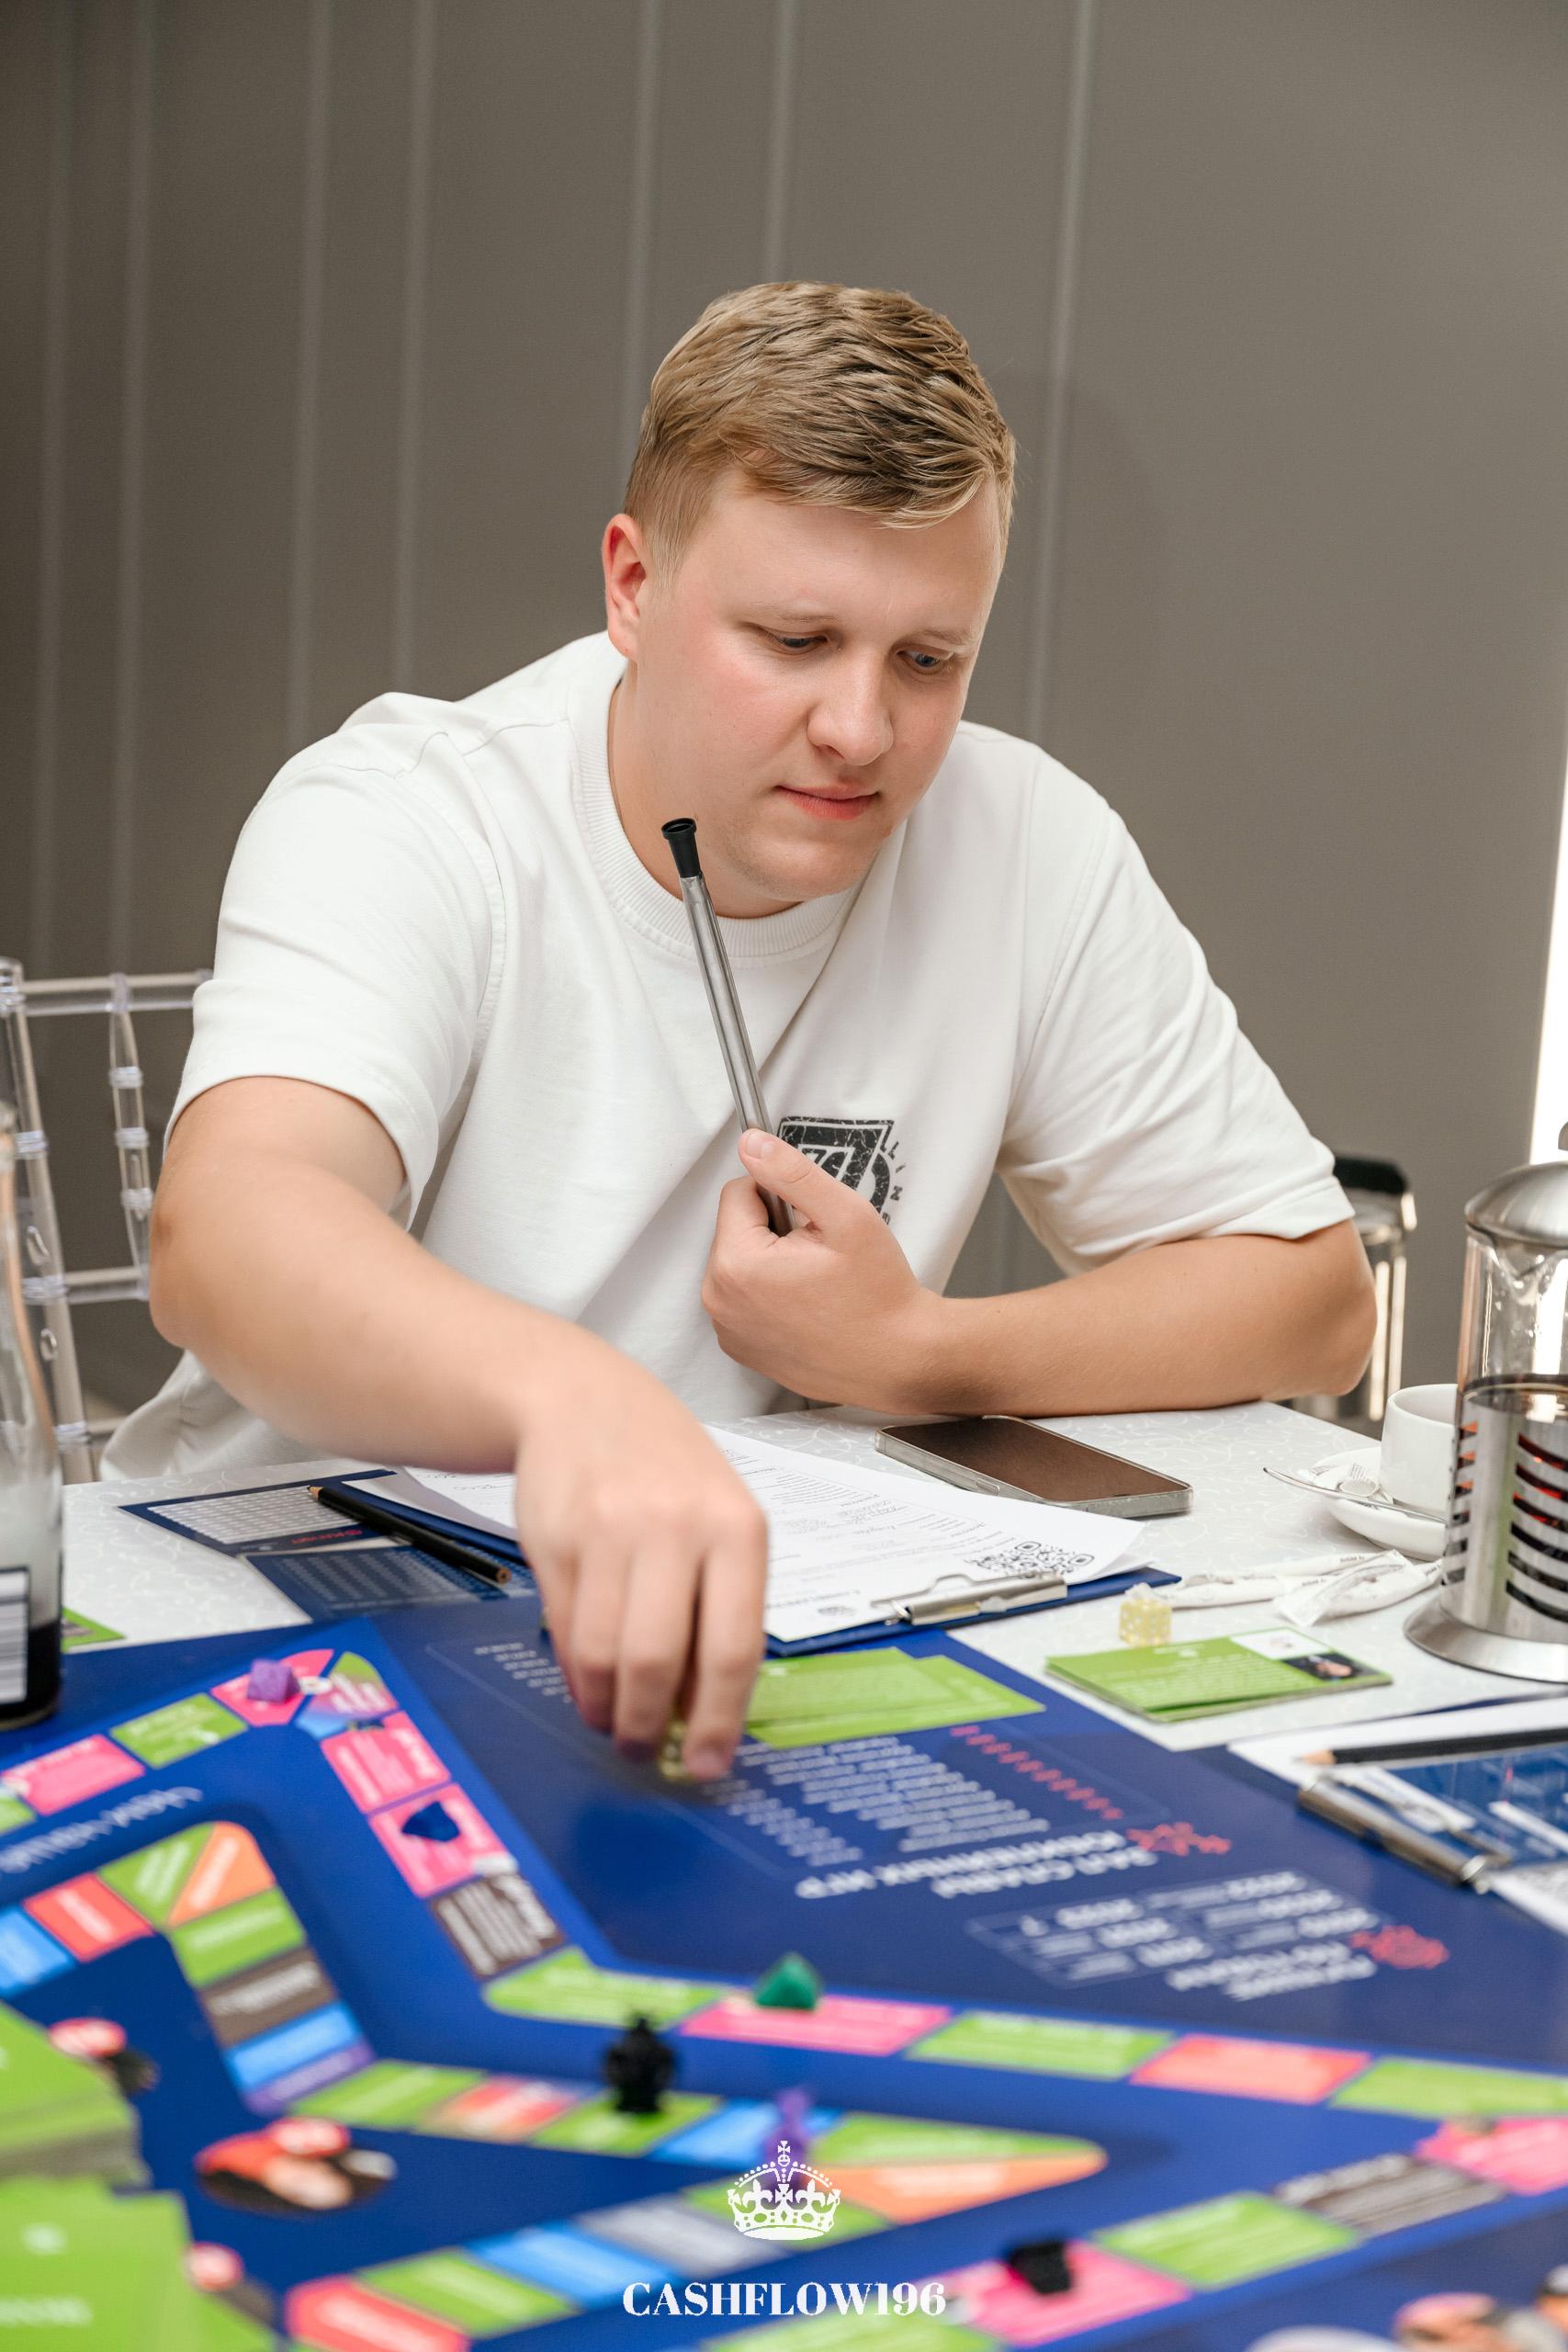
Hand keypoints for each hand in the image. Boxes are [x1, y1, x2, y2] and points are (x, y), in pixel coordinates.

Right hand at [509, 1331, 766, 1779]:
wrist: (583, 1397)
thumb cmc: (666, 1471)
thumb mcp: (719, 1519)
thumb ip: (719, 1606)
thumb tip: (702, 1714)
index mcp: (738, 1529)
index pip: (733, 1647)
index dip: (716, 1721)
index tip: (706, 1765)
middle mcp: (676, 1527)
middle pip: (658, 1660)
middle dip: (647, 1725)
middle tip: (643, 1750)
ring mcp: (609, 1530)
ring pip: (603, 1655)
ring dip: (604, 1706)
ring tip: (611, 1718)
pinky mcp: (554, 1538)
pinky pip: (565, 1631)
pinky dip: (575, 1671)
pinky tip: (587, 1677)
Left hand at [702, 1130, 938, 1405]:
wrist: (900, 1360)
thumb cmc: (879, 1295)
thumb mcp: (845, 1216)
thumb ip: (792, 1173)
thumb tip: (751, 1143)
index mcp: (737, 1264)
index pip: (737, 1193)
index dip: (780, 1195)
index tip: (812, 1221)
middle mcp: (720, 1301)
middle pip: (735, 1230)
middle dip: (773, 1231)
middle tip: (819, 1255)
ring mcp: (728, 1329)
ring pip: (739, 1263)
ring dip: (770, 1262)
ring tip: (815, 1283)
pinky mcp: (740, 1347)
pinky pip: (743, 1298)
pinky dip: (768, 1294)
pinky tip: (807, 1307)